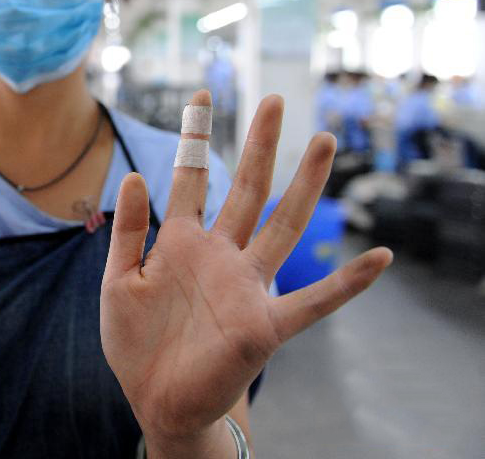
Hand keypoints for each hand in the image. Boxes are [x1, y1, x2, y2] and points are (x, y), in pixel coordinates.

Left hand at [100, 91, 391, 453]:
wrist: (154, 400)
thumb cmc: (135, 342)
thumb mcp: (119, 280)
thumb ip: (128, 231)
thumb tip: (134, 174)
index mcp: (181, 242)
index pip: (192, 178)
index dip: (196, 138)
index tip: (202, 96)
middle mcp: (220, 255)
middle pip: (247, 190)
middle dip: (260, 146)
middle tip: (274, 100)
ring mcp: (246, 287)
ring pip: (283, 227)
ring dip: (305, 187)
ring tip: (323, 143)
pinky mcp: (264, 326)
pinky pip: (314, 303)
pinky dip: (346, 283)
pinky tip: (378, 256)